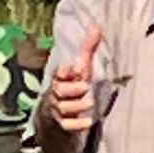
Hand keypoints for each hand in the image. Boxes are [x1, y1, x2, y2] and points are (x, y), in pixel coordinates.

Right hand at [43, 24, 104, 138]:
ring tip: (89, 102)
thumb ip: (88, 48)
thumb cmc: (74, 86)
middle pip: (59, 91)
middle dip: (72, 89)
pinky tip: (88, 121)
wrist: (59, 113)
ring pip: (63, 108)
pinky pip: (66, 126)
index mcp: (60, 78)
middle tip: (85, 87)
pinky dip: (76, 124)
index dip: (64, 73)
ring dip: (77, 106)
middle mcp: (56, 93)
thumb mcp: (82, 68)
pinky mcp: (63, 124)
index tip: (75, 70)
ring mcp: (58, 110)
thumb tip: (96, 26)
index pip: (58, 74)